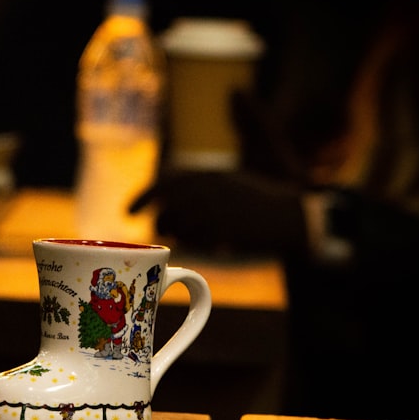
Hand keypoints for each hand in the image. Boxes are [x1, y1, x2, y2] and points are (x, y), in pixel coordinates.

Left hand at [131, 169, 307, 254]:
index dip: (142, 199)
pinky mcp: (225, 231)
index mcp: (206, 174)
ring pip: (178, 229)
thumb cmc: (258, 198)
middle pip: (166, 211)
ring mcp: (216, 211)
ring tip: (187, 235)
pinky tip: (207, 242)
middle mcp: (207, 190)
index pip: (163, 185)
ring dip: (177, 236)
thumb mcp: (227, 178)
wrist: (291, 214)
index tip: (127, 212)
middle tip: (161, 230)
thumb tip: (169, 187)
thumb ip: (198, 182)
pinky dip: (196, 245)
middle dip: (159, 223)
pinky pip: (196, 243)